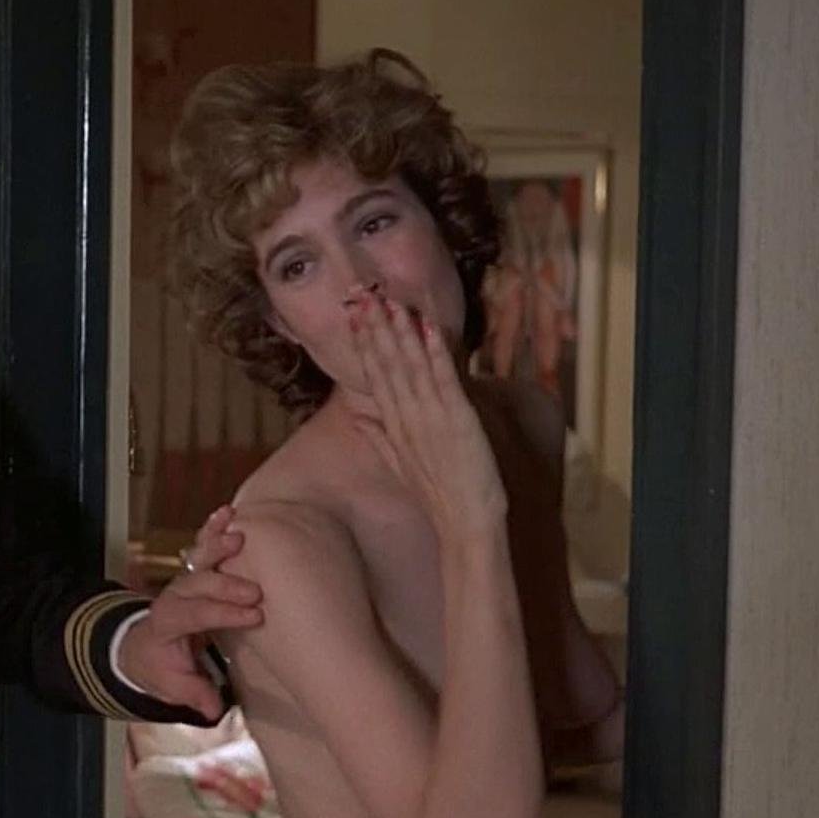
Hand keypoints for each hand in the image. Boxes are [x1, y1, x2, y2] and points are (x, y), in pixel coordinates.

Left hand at [120, 506, 263, 719]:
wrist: (142, 646)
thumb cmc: (161, 666)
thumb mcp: (173, 687)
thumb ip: (193, 694)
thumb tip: (213, 710)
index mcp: (165, 624)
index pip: (194, 616)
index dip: (223, 614)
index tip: (254, 616)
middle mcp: (173, 597)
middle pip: (198, 585)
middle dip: (226, 585)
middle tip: (257, 591)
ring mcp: (183, 580)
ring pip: (199, 560)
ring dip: (218, 546)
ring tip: (240, 536)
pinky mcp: (194, 571)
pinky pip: (202, 546)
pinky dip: (213, 528)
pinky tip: (229, 512)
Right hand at [349, 296, 506, 540]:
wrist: (464, 523)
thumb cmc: (437, 494)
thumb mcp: (400, 463)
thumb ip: (376, 435)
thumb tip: (357, 413)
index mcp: (393, 424)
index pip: (374, 375)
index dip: (364, 342)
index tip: (354, 313)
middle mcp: (406, 417)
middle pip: (387, 364)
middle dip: (376, 327)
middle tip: (365, 294)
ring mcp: (429, 417)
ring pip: (411, 366)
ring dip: (401, 332)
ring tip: (391, 301)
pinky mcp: (457, 420)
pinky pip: (444, 380)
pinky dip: (436, 352)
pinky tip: (428, 328)